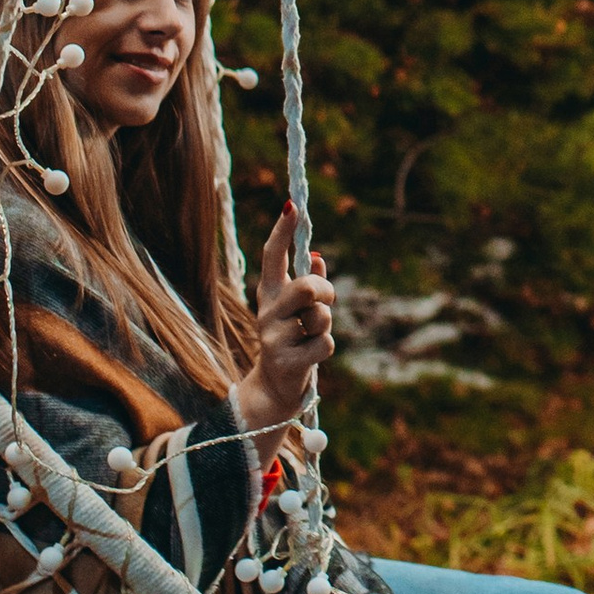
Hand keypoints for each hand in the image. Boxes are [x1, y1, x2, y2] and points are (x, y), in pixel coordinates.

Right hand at [232, 203, 332, 434]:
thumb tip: (320, 258)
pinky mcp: (286, 361)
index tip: (291, 206)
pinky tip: (309, 356)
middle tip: (326, 301)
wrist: (276, 386)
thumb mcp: (299, 309)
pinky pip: (325, 343)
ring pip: (320, 317)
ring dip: (325, 325)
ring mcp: (273, 337)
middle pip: (306, 286)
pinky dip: (325, 348)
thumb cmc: (294, 338)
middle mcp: (267, 312)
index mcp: (269, 294)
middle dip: (326, 291)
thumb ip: (309, 283)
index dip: (282, 231)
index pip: (273, 256)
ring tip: (310, 336)